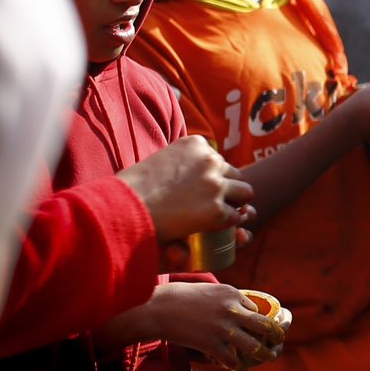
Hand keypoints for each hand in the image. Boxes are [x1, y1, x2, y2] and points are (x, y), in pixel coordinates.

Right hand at [116, 134, 255, 241]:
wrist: (125, 207)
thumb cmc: (133, 188)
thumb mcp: (161, 160)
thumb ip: (182, 162)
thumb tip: (195, 175)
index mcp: (196, 143)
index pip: (217, 159)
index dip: (211, 175)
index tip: (199, 187)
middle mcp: (210, 160)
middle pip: (235, 174)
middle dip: (227, 188)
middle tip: (210, 204)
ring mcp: (216, 185)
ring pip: (244, 193)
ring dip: (234, 204)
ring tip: (215, 214)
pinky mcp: (218, 210)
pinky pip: (235, 217)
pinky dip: (227, 224)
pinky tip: (212, 227)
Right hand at [137, 281, 283, 370]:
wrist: (156, 308)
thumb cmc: (181, 298)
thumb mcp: (210, 290)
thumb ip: (228, 299)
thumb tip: (244, 310)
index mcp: (232, 294)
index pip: (256, 309)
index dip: (260, 320)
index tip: (261, 328)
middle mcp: (232, 310)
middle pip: (265, 326)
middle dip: (276, 336)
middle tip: (278, 341)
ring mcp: (222, 328)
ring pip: (255, 347)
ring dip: (265, 355)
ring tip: (268, 357)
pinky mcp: (211, 344)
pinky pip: (233, 360)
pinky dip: (239, 365)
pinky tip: (239, 367)